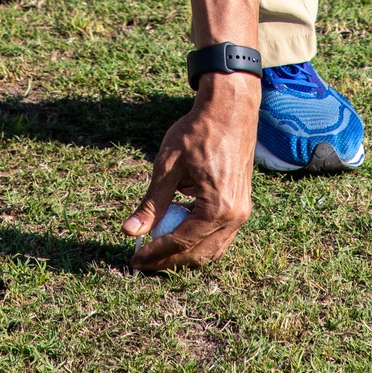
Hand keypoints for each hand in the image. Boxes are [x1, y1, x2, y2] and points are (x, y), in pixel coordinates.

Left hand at [122, 71, 259, 269]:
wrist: (229, 110)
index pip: (181, 242)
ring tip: (156, 252)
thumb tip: (130, 231)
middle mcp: (235, 217)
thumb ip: (152, 202)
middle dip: (168, 261)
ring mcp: (242, 213)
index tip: (135, 259)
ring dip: (184, 254)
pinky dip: (198, 239)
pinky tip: (176, 230)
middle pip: (198, 254)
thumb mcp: (168, 166)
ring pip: (211, 249)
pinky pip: (219, 235)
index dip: (155, 253)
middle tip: (143, 262)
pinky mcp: (241, 206)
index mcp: (217, 207)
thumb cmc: (197, 132)